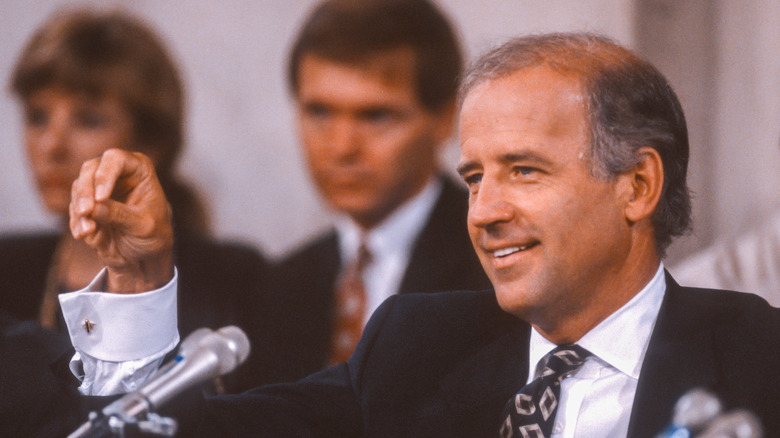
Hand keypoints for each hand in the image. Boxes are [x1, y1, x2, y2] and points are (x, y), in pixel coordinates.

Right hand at [70, 149, 173, 293]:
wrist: (144, 256)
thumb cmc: (153, 235)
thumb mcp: (142, 226)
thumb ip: (119, 215)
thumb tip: (93, 208)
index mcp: (138, 170)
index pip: (116, 159)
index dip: (105, 175)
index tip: (101, 197)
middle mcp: (117, 173)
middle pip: (90, 169)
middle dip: (85, 191)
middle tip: (86, 211)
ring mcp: (99, 188)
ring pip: (78, 187)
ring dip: (80, 209)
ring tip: (89, 230)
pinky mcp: (87, 205)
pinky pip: (73, 207)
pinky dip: (76, 221)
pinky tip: (83, 234)